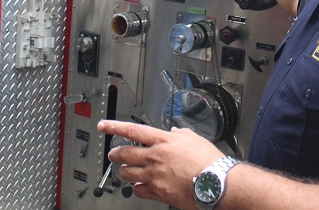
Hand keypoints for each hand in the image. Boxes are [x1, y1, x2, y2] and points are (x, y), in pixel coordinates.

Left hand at [97, 120, 223, 208]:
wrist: (215, 183)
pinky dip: (137, 188)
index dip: (114, 127)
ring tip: (125, 170)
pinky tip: (140, 187)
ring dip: (124, 171)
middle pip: (125, 153)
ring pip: (128, 173)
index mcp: (163, 140)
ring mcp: (154, 175)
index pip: (132, 130)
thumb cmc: (208, 160)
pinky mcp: (157, 192)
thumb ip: (180, 133)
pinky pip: (138, 191)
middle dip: (115, 153)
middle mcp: (155, 156)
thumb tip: (175, 131)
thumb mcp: (194, 138)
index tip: (104, 125)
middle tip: (113, 153)